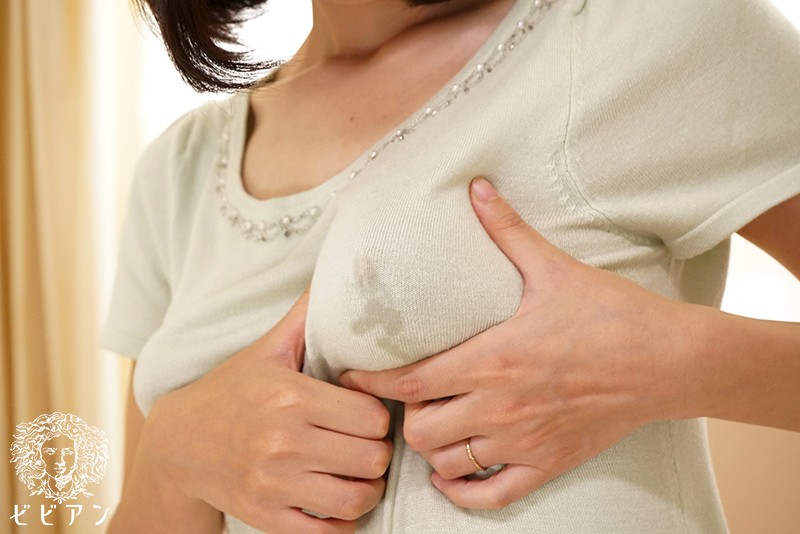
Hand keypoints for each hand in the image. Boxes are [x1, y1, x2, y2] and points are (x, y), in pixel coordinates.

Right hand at [138, 290, 392, 532]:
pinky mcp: (266, 518)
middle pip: (372, 458)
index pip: (372, 417)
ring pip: (357, 498)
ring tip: (359, 473)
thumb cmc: (232, 390)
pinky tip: (337, 500)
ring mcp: (273, 485)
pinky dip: (343, 522)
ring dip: (368, 487)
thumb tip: (339, 272)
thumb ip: (306, 315)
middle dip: (378, 451)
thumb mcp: (267, 347)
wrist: (178, 443)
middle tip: (368, 443)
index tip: (367, 413)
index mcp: (291, 397)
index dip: (379, 416)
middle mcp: (283, 442)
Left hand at [340, 177, 697, 509]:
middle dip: (402, 417)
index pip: (409, 382)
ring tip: (433, 427)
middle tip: (405, 398)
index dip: (370, 382)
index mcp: (492, 359)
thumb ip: (506, 231)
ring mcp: (523, 442)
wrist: (668, 361)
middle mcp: (499, 407)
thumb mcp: (552, 268)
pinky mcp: (548, 464)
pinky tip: (459, 471)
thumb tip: (477, 187)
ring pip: (448, 464)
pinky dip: (465, 490)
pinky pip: (491, 496)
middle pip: (419, 431)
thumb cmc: (610, 314)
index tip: (351, 375)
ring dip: (432, 449)